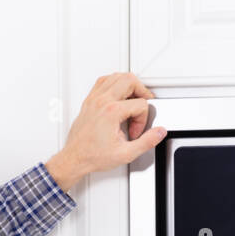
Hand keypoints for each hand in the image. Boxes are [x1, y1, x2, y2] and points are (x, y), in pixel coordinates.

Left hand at [44, 72, 166, 192]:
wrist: (75, 158)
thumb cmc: (93, 156)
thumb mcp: (125, 154)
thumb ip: (146, 142)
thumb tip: (159, 132)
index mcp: (111, 112)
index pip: (140, 104)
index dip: (142, 119)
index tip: (135, 131)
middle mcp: (102, 101)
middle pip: (130, 80)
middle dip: (141, 92)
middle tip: (142, 106)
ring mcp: (94, 99)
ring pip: (117, 76)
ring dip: (129, 85)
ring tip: (132, 100)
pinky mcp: (89, 100)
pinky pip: (103, 81)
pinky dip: (114, 83)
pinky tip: (118, 95)